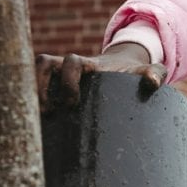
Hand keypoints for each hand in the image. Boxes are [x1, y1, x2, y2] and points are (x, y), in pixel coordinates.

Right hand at [35, 43, 166, 110]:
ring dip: (32, 94)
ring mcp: (58, 77)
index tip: (72, 102)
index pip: (71, 61)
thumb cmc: (132, 76)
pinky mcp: (53, 89)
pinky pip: (33, 90)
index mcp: (90, 65)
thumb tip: (152, 84)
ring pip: (34, 75)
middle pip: (44, 64)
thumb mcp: (146, 72)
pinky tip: (37, 125)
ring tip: (38, 120)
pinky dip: (31, 103)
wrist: (120, 72)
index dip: (68, 78)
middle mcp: (68, 67)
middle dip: (42, 87)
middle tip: (50, 114)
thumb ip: (155, 74)